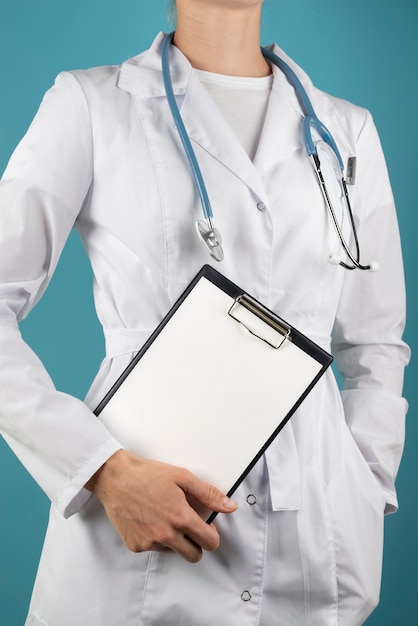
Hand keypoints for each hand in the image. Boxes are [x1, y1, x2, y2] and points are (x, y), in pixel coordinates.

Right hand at [85, 449, 237, 562]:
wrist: (115, 477)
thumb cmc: (147, 474)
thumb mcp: (182, 477)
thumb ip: (208, 494)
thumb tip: (230, 506)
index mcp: (181, 518)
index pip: (210, 542)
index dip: (212, 534)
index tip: (206, 526)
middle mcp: (166, 535)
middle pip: (194, 556)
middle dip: (197, 543)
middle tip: (189, 525)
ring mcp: (150, 542)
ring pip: (174, 553)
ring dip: (176, 541)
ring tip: (165, 517)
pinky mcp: (135, 546)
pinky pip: (155, 549)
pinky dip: (156, 539)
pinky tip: (150, 520)